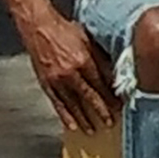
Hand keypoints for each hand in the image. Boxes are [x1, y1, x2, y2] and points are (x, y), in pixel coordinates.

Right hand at [20, 4, 115, 133]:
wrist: (39, 27)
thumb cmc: (65, 30)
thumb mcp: (88, 38)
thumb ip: (101, 56)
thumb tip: (115, 71)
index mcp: (83, 59)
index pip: (101, 83)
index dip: (111, 96)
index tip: (120, 106)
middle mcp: (70, 72)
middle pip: (89, 96)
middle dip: (101, 111)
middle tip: (110, 123)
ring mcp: (57, 80)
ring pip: (73, 104)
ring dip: (84, 118)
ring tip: (93, 130)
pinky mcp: (46, 83)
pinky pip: (57, 103)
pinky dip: (64, 116)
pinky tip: (70, 126)